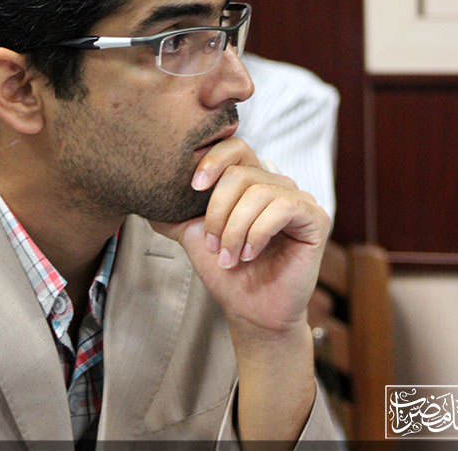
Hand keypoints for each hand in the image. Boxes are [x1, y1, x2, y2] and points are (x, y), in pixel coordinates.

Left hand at [150, 137, 330, 337]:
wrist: (250, 310)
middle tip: (212, 245)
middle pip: (239, 173)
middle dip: (217, 212)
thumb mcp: (191, 233)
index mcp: (249, 182)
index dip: (212, 160)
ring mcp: (298, 198)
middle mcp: (275, 184)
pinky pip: (283, 206)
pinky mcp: (315, 217)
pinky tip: (250, 254)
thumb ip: (173, 210)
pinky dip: (258, 232)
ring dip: (234, 229)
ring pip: (257, 192)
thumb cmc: (225, 272)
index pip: (234, 147)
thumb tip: (142, 193)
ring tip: (229, 256)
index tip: (193, 188)